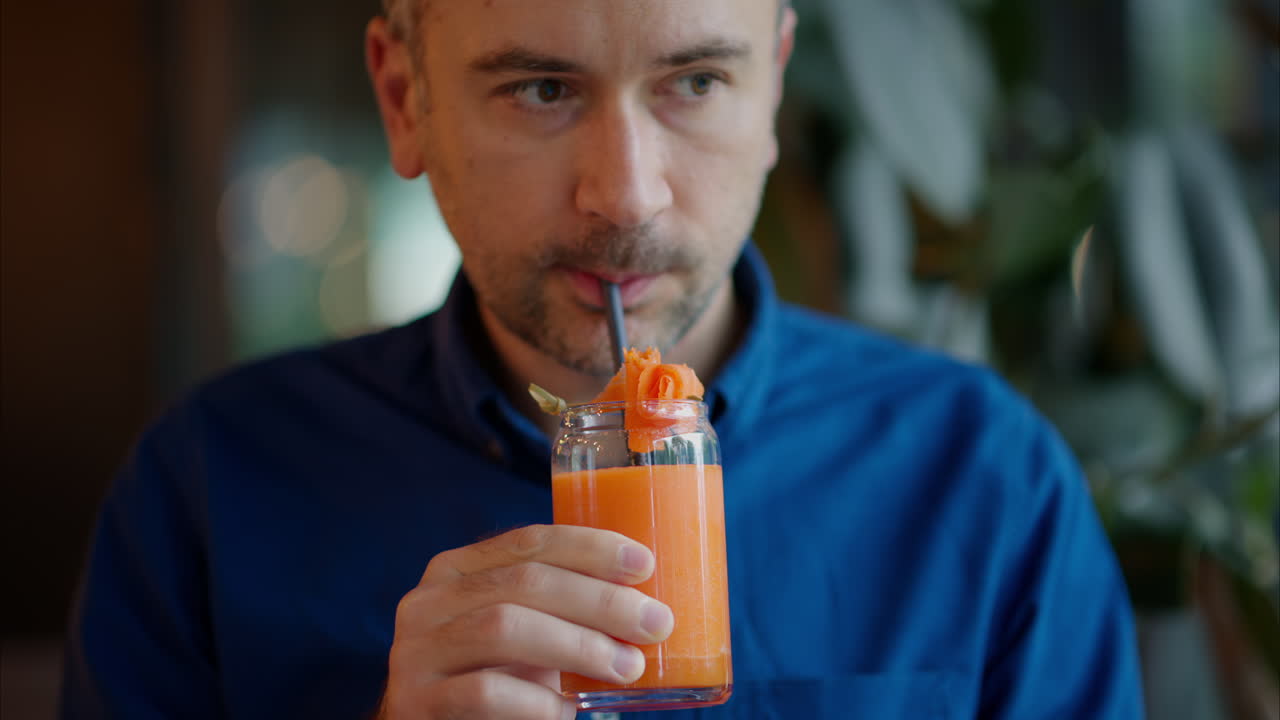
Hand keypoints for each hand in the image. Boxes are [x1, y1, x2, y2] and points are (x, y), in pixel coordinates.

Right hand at [376, 524, 674, 718]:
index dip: (589, 547)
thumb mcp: (523, 631)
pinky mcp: (417, 701)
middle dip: (599, 600)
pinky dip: (537, 700)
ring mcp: (416, 652)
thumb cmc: (494, 679)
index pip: (528, 542)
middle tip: (655, 623)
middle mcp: (427, 602)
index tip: (644, 564)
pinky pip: (485, 691)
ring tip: (627, 666)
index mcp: (456, 570)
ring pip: (504, 627)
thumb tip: (646, 599)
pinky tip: (570, 709)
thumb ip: (559, 607)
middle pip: (524, 583)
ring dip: (578, 645)